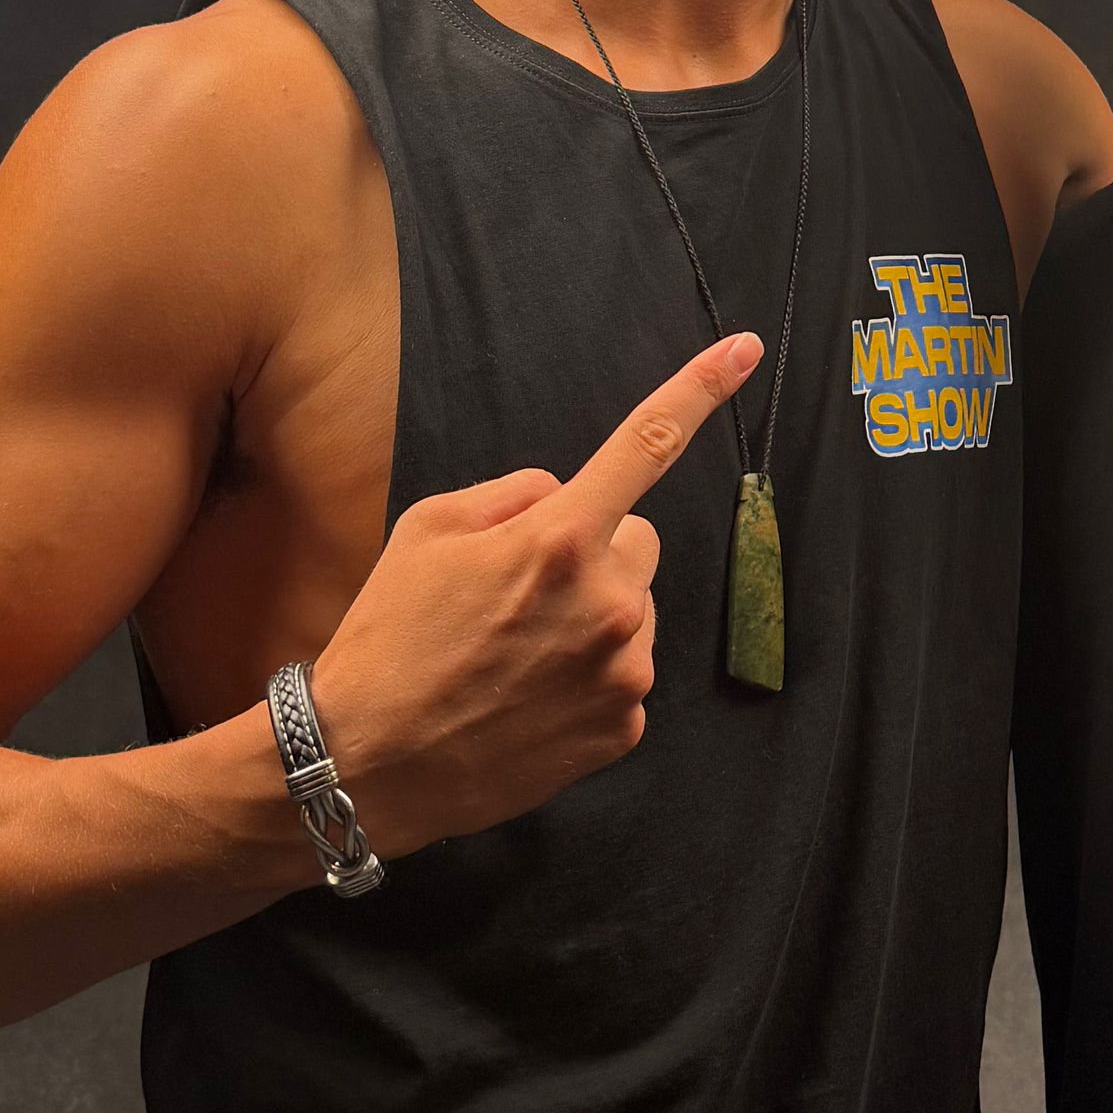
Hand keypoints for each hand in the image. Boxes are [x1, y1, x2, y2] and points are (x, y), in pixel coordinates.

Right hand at [306, 332, 760, 853]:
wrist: (368, 763)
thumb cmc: (391, 637)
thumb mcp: (428, 530)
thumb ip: (514, 494)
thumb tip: (565, 492)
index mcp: (560, 538)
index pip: (645, 445)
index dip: (698, 390)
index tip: (744, 350)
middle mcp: (610, 600)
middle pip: (637, 544)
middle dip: (594, 555)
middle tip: (519, 595)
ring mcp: (625, 669)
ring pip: (632, 612)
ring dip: (591, 621)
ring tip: (512, 657)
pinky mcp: (626, 727)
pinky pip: (623, 676)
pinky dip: (586, 680)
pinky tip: (528, 700)